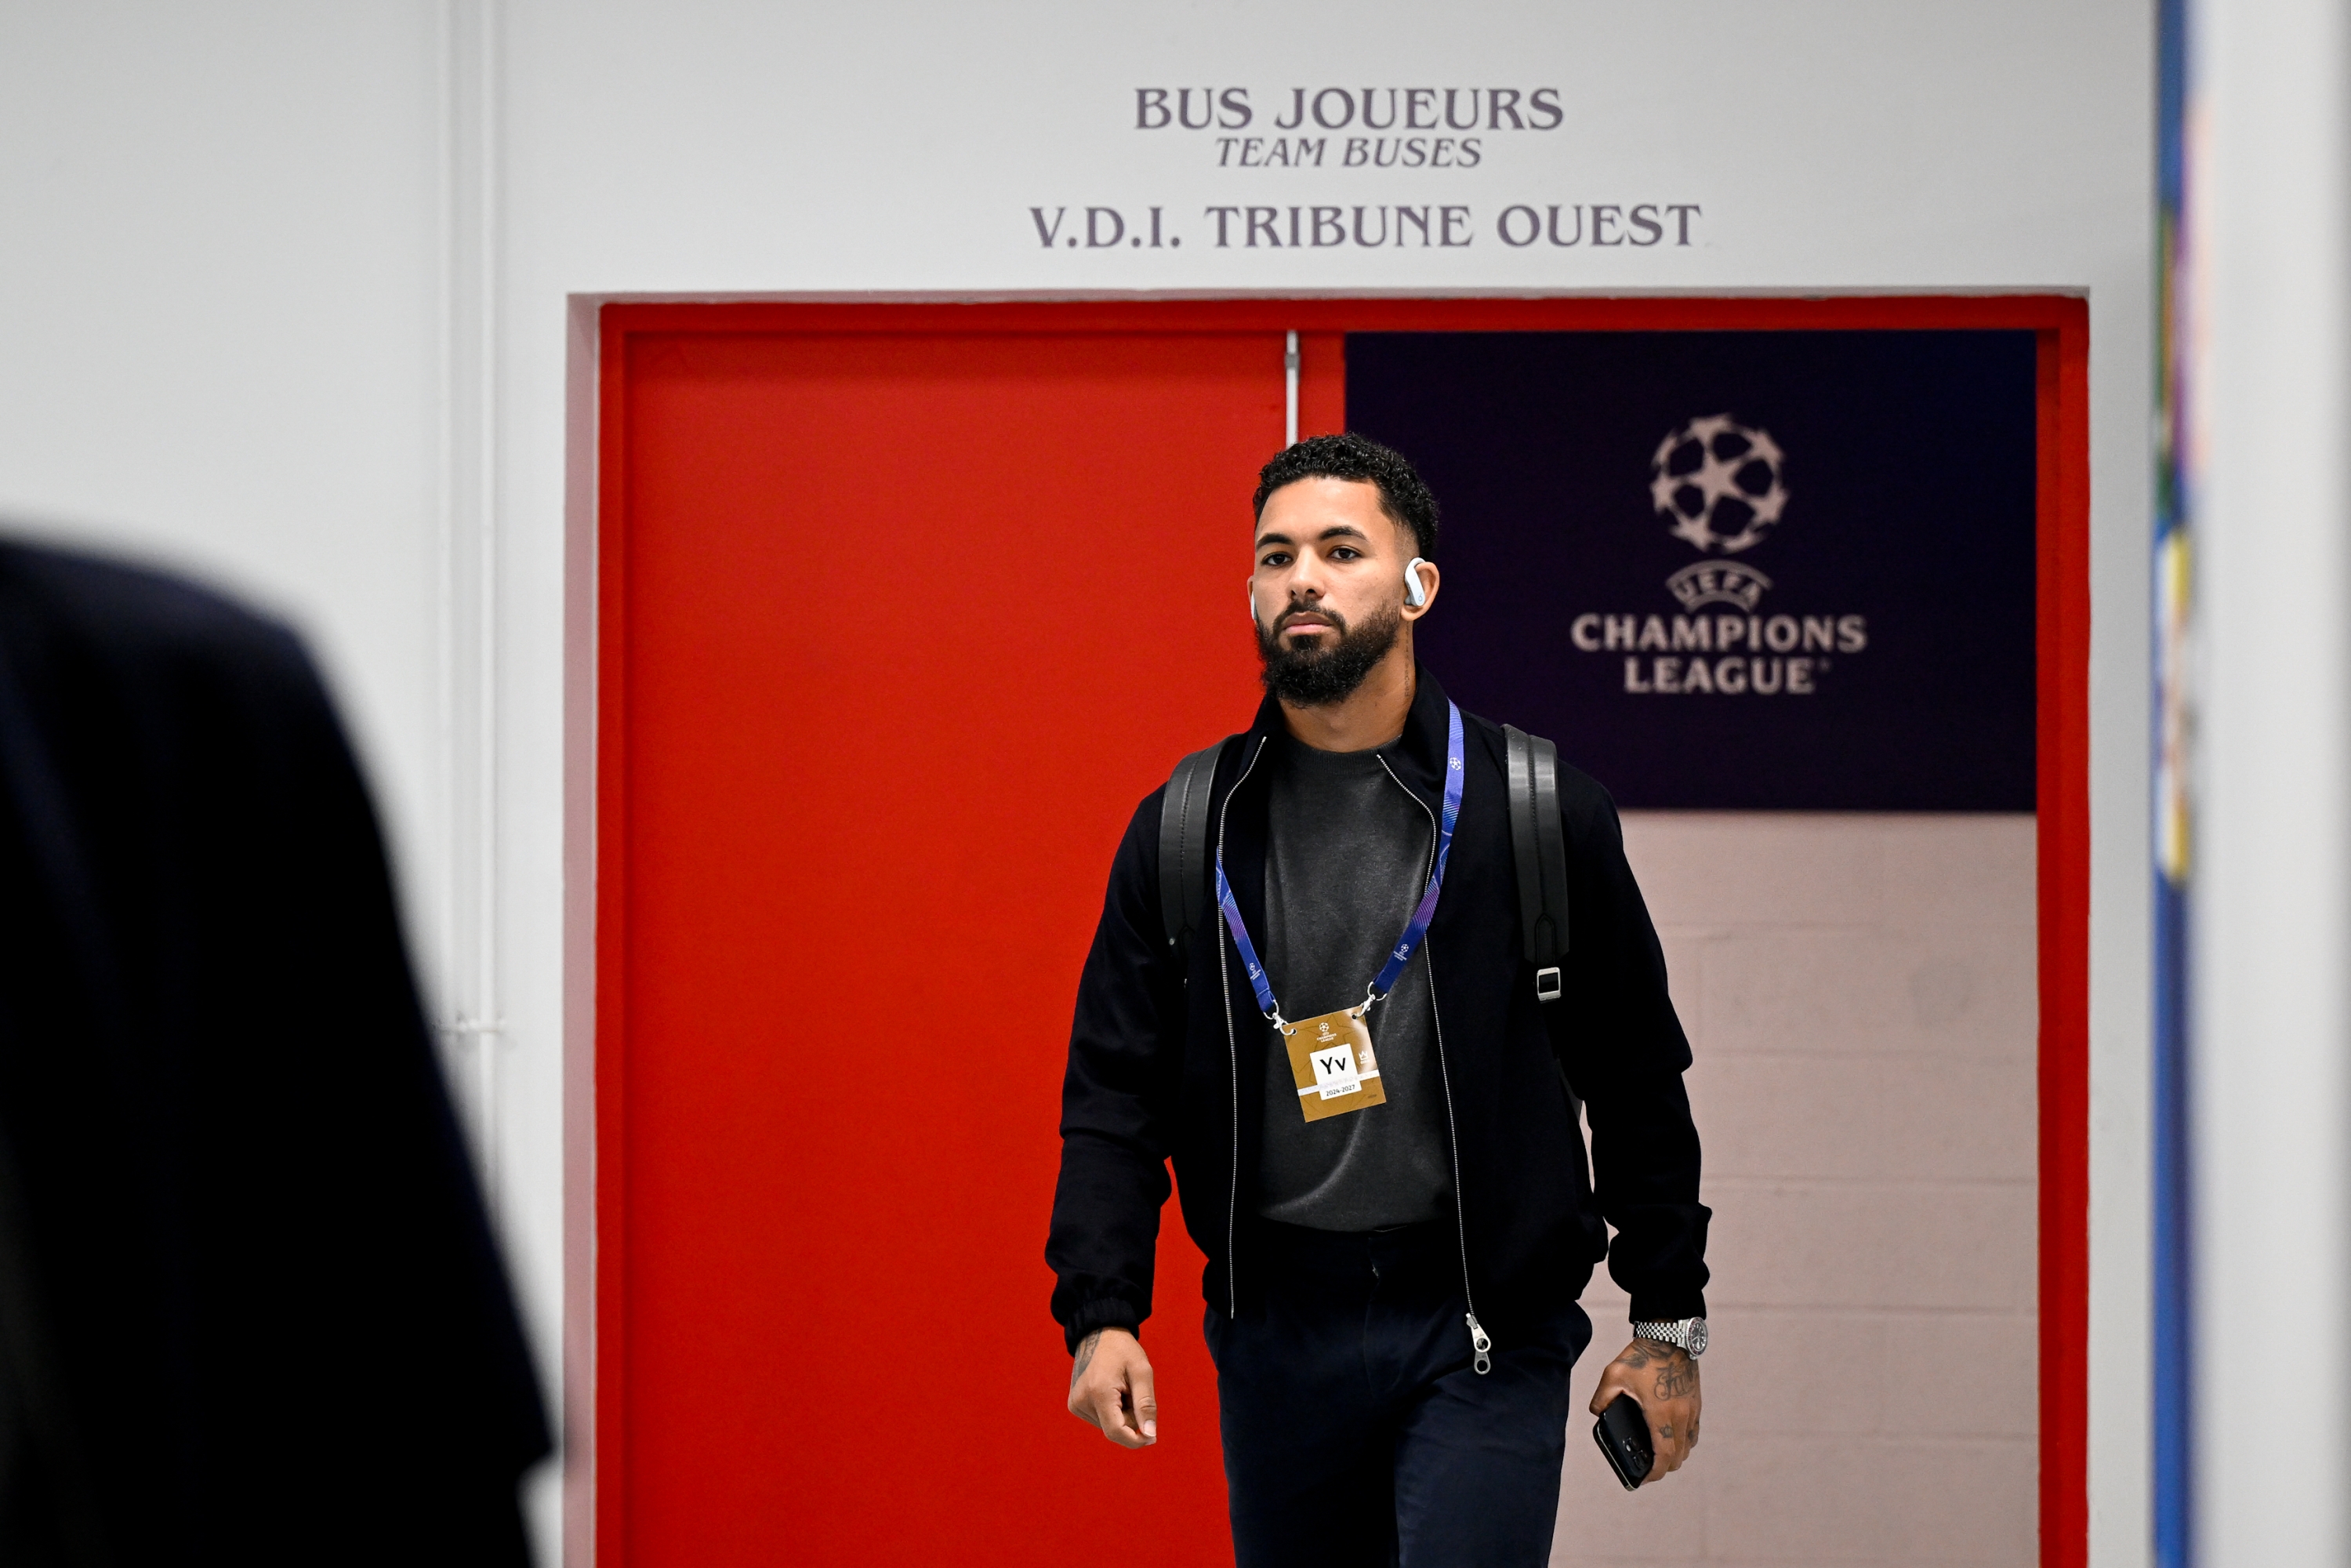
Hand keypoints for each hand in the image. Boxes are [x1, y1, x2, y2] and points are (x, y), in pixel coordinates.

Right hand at [1067, 1327, 1156, 1447]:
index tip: (1152, 1437)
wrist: (1098, 1333)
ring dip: (1121, 1414)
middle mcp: (1082, 1401)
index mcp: (1099, 1392)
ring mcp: (1076, 1404)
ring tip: (1121, 1388)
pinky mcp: (1074, 1405)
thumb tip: (1150, 1435)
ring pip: (1108, 1426)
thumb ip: (1146, 1404)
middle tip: (1134, 1393)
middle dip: (1131, 1419)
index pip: (1116, 1432)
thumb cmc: (1123, 1350)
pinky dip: (1111, 1411)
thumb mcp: (1142, 1371)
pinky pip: (1100, 1419)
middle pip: (1114, 1429)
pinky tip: (1111, 1391)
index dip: (1136, 1440)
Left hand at [1590, 1337, 1700, 1483]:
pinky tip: (1671, 1437)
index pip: (1664, 1456)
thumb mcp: (1613, 1374)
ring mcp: (1691, 1410)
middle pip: (1678, 1457)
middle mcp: (1681, 1417)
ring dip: (1676, 1455)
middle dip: (1664, 1468)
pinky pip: (1693, 1432)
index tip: (1644, 1479)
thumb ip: (1602, 1397)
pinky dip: (1684, 1441)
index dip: (1655, 1473)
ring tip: (1659, 1455)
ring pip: (1688, 1446)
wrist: (1669, 1337)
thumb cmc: (1642, 1356)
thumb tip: (1598, 1413)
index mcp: (1662, 1415)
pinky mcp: (1695, 1403)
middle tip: (1648, 1468)